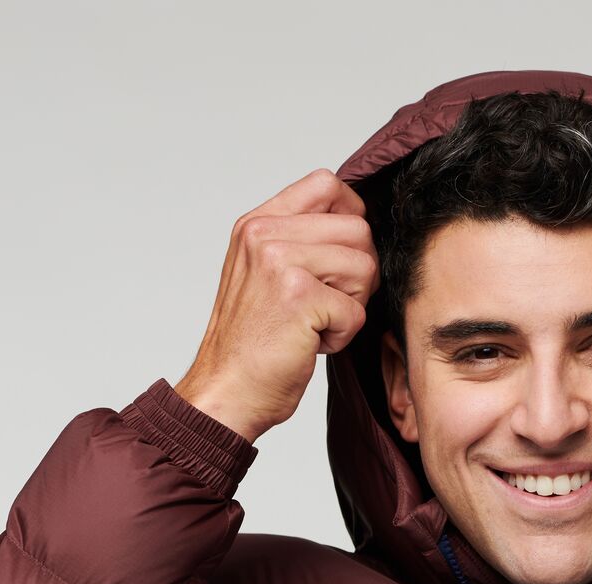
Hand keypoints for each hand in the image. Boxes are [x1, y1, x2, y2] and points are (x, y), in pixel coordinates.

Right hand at [174, 168, 380, 443]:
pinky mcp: (299, 296)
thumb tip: (359, 227)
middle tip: (327, 303)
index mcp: (256, 223)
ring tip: (315, 323)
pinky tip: (310, 343)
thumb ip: (298, 242)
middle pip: (359, 229)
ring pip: (365, 266)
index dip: (353, 216)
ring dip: (352, 305)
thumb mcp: (263, 276)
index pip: (326, 184)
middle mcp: (264, 234)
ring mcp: (280, 262)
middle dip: (359, 272)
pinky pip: (357, 310)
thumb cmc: (251, 344)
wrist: (226, 391)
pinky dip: (342, 336)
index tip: (345, 254)